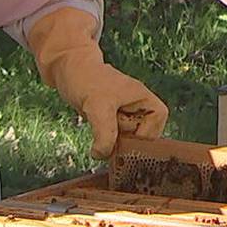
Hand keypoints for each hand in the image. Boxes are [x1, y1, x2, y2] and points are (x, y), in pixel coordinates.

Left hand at [26, 8, 168, 157]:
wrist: (68, 71)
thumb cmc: (87, 79)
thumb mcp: (98, 106)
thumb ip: (105, 133)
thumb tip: (103, 155)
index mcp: (144, 98)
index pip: (159, 120)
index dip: (145, 131)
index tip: (126, 135)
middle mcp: (138, 107)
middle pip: (144, 134)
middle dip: (126, 138)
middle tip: (109, 127)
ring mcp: (125, 115)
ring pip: (128, 140)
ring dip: (113, 139)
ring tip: (100, 122)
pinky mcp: (112, 122)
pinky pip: (115, 140)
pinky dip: (105, 140)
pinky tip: (95, 128)